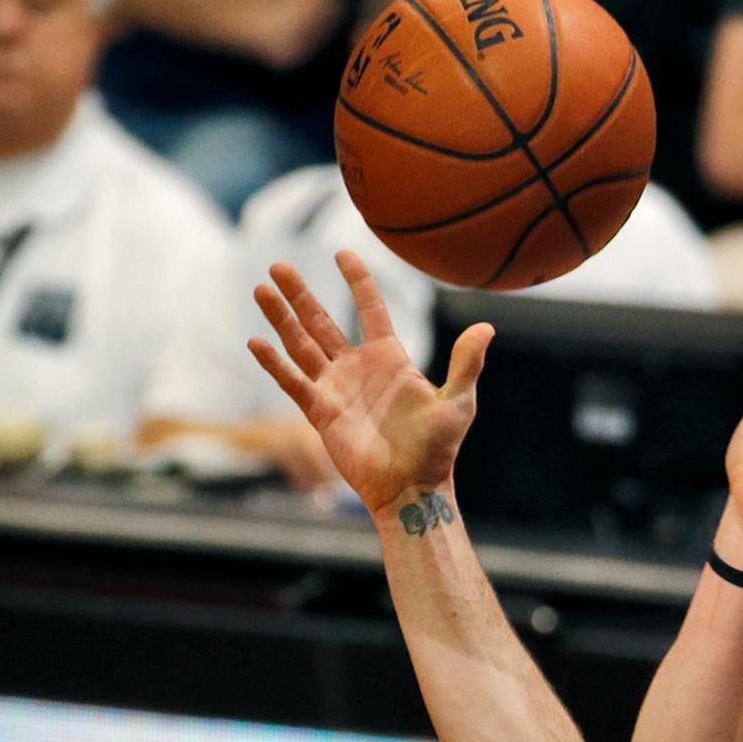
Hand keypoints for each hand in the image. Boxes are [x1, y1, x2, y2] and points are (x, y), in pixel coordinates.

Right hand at [250, 252, 492, 521]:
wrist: (412, 488)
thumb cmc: (437, 450)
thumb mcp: (458, 402)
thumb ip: (466, 363)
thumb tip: (487, 326)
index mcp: (389, 358)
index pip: (369, 308)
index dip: (357, 280)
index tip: (341, 253)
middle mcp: (357, 368)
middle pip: (322, 320)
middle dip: (300, 293)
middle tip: (277, 265)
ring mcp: (336, 389)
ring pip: (301, 345)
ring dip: (281, 318)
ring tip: (260, 289)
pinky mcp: (321, 413)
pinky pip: (293, 383)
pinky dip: (274, 364)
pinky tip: (255, 342)